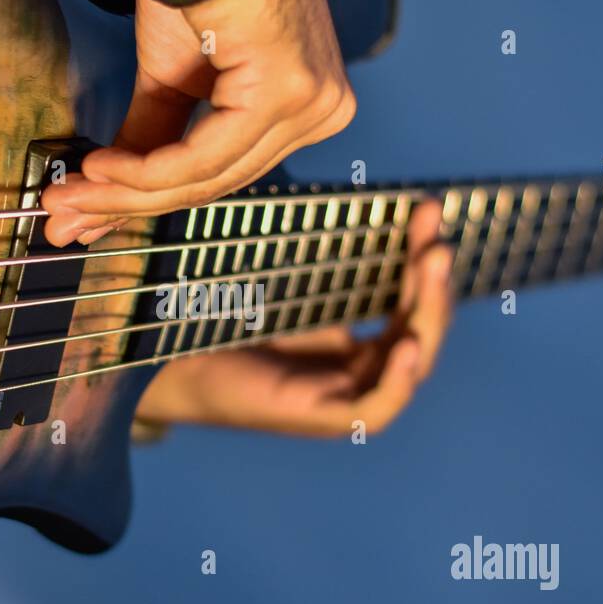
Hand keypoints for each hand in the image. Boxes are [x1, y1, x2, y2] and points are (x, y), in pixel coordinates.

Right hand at [42, 0, 355, 245]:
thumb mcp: (171, 81)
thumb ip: (150, 145)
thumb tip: (99, 197)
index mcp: (305, 109)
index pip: (222, 173)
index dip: (147, 199)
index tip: (87, 211)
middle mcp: (320, 111)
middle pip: (213, 182)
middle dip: (127, 202)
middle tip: (68, 210)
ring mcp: (313, 104)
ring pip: (206, 177)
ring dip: (126, 190)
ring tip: (73, 193)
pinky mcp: (289, 93)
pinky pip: (206, 156)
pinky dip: (147, 169)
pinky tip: (103, 168)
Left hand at [134, 202, 452, 436]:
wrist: (166, 363)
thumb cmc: (216, 317)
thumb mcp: (277, 276)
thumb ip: (314, 249)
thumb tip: (338, 184)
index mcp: (350, 342)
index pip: (403, 300)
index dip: (419, 256)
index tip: (425, 208)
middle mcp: (356, 371)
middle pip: (416, 327)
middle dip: (433, 280)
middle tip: (436, 234)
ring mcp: (343, 397)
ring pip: (410, 362)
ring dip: (429, 315)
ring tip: (432, 265)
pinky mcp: (321, 420)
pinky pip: (378, 408)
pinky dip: (399, 380)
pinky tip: (409, 343)